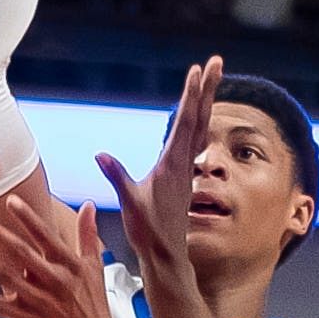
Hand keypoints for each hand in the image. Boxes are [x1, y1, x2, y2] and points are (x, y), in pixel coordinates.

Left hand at [0, 195, 124, 317]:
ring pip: (2, 277)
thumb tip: (88, 203)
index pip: (45, 236)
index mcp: (68, 265)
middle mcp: (52, 281)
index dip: (28, 218)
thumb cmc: (94, 305)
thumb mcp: (94, 267)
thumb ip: (87, 234)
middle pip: (21, 253)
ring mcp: (37, 301)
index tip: (11, 201)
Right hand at [93, 55, 222, 297]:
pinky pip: (193, 141)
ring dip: (204, 101)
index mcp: (172, 164)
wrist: (165, 255)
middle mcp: (183, 163)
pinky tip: (198, 117)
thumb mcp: (130, 203)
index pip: (184, 122)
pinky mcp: (182, 176)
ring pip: (199, 127)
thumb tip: (101, 155)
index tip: (197, 70)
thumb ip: (117, 177)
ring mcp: (185, 169)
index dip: (191, 95)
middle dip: (207, 88)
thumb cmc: (149, 232)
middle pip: (199, 117)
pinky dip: (197, 122)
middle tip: (216, 62)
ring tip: (210, 79)